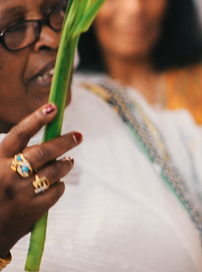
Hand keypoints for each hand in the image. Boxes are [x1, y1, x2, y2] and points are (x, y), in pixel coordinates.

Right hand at [0, 104, 81, 255]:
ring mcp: (20, 193)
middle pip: (43, 151)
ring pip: (54, 170)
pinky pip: (56, 190)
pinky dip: (59, 185)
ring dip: (66, 163)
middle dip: (64, 141)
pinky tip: (56, 184)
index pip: (19, 134)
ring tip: (69, 161)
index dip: (36, 119)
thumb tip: (49, 132)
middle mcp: (7, 175)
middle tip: (78, 135)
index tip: (53, 107)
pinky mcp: (32, 210)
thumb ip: (15, 154)